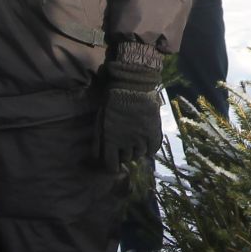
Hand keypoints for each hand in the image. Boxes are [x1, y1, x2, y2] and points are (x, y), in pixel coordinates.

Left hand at [97, 47, 164, 170]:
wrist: (132, 86)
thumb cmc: (112, 101)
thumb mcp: (101, 121)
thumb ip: (99, 140)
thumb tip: (97, 156)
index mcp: (111, 141)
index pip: (111, 163)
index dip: (113, 165)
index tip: (114, 163)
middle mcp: (126, 144)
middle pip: (126, 158)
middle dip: (124, 155)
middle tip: (125, 147)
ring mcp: (141, 139)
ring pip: (140, 154)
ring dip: (137, 150)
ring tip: (136, 142)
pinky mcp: (153, 132)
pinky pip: (153, 148)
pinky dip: (150, 148)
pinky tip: (147, 142)